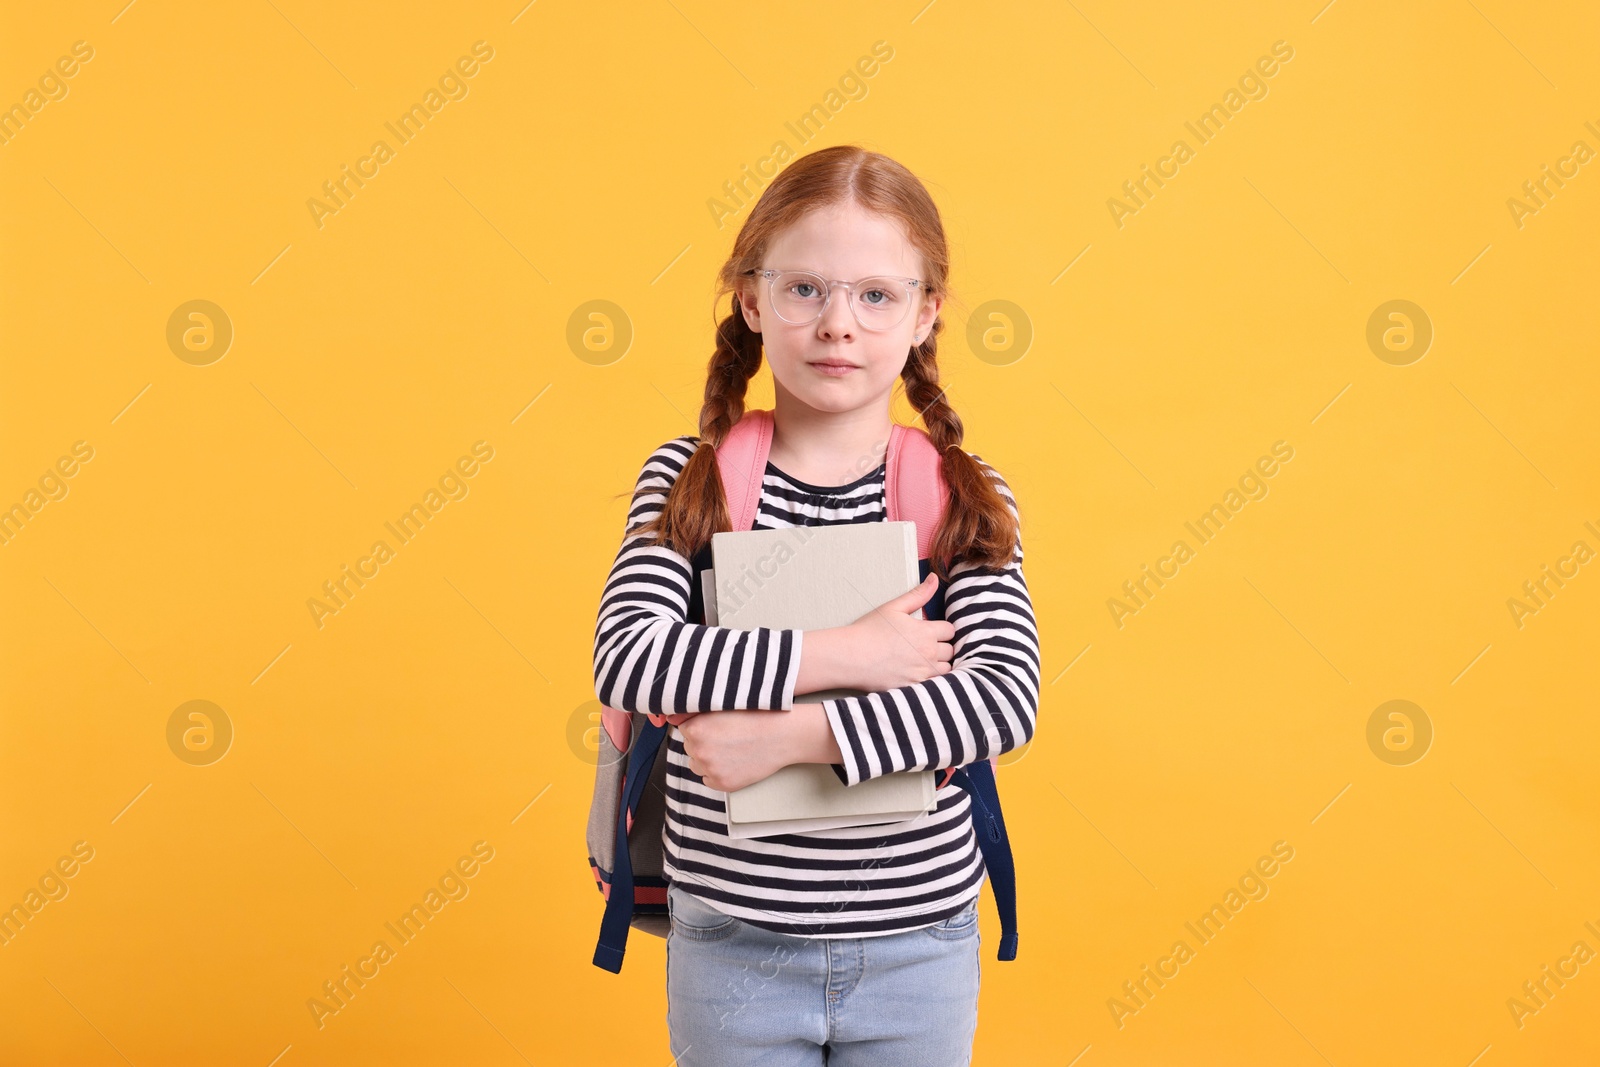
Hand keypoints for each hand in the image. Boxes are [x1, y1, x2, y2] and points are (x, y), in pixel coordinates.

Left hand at [676, 710, 793, 791]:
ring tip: (732, 749)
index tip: (717, 726)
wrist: (782, 735)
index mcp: (695, 728)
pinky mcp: (722, 784)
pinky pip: (709, 780)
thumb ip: (693, 712)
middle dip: (703, 743)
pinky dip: (718, 773)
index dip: (701, 727)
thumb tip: (669, 718)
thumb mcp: (722, 705)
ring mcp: (710, 769)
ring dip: (708, 760)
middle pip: (690, 748)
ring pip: (697, 766)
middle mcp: (698, 750)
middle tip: (727, 737)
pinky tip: (734, 761)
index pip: (685, 730)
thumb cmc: (755, 716)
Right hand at [841, 573, 956, 690]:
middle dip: (941, 647)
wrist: (850, 657)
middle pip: (950, 650)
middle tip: (924, 646)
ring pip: (946, 669)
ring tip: (922, 661)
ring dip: (939, 664)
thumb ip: (918, 594)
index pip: (950, 630)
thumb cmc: (869, 631)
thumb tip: (935, 579)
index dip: (941, 629)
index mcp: (925, 632)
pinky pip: (935, 685)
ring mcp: (922, 673)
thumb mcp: (894, 607)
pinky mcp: (915, 688)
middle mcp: (928, 653)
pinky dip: (931, 680)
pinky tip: (917, 673)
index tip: (930, 632)